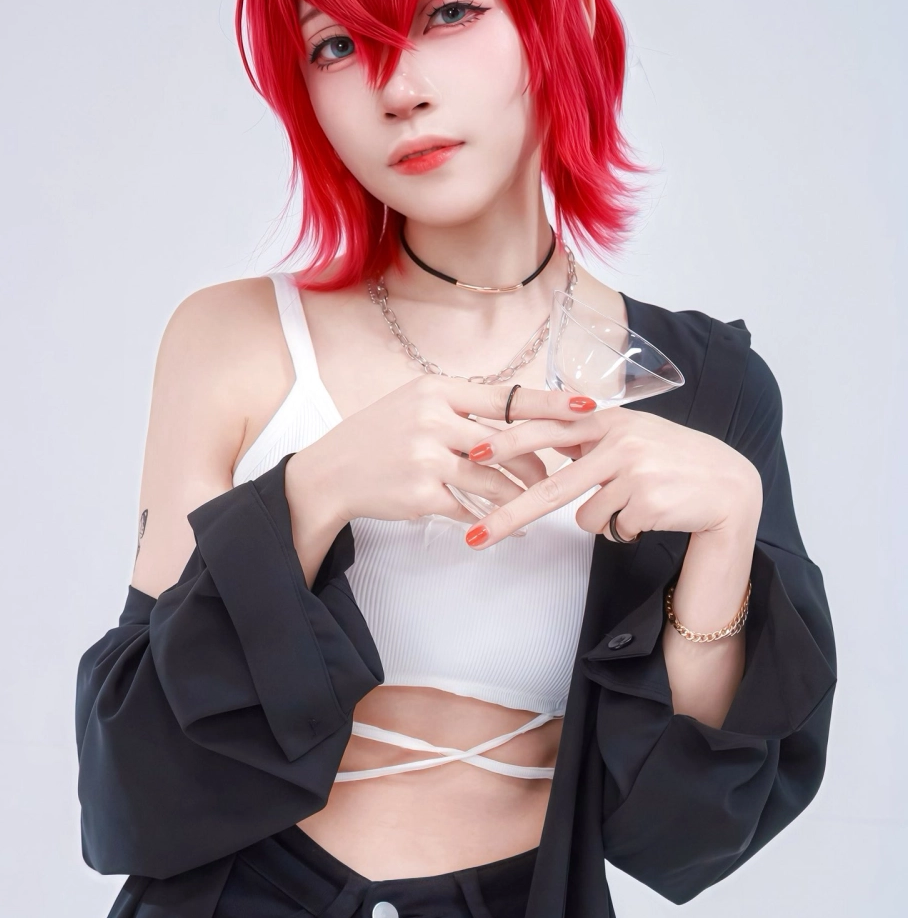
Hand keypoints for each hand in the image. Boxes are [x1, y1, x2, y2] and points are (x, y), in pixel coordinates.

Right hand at [291, 374, 595, 527]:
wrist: (330, 473)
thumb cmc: (378, 437)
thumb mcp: (414, 405)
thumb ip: (460, 409)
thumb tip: (514, 419)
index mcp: (436, 391)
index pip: (506, 397)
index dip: (551, 404)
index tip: (587, 407)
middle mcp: (433, 419)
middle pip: (508, 442)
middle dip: (538, 462)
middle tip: (558, 473)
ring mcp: (427, 457)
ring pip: (495, 481)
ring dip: (519, 497)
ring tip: (533, 505)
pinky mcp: (422, 494)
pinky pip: (470, 509)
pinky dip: (489, 520)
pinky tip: (500, 527)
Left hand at [462, 405, 762, 547]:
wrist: (730, 486)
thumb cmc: (674, 462)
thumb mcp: (633, 435)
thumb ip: (591, 436)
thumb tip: (545, 436)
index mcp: (609, 420)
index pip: (547, 429)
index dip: (507, 441)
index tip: (472, 453)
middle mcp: (619, 440)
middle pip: (550, 488)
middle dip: (509, 515)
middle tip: (477, 537)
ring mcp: (633, 470)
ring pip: (585, 517)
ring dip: (605, 520)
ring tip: (637, 505)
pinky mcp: (647, 500)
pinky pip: (614, 529)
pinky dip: (627, 530)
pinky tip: (654, 514)